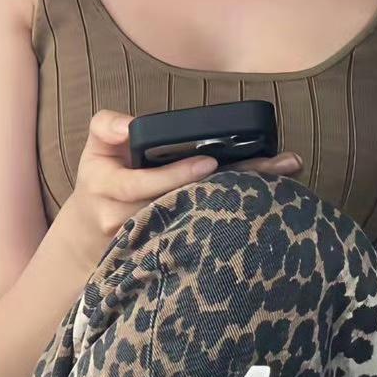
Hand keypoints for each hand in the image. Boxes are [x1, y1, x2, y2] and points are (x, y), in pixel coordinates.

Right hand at [68, 109, 301, 260]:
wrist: (90, 235)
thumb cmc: (100, 182)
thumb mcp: (95, 150)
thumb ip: (107, 127)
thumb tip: (128, 125)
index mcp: (113, 190)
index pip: (147, 185)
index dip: (178, 175)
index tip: (210, 162)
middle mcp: (133, 222)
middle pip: (190, 203)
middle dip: (237, 183)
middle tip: (279, 164)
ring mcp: (154, 242)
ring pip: (204, 220)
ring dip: (247, 201)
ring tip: (285, 176)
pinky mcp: (173, 252)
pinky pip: (207, 233)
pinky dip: (239, 219)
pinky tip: (274, 207)